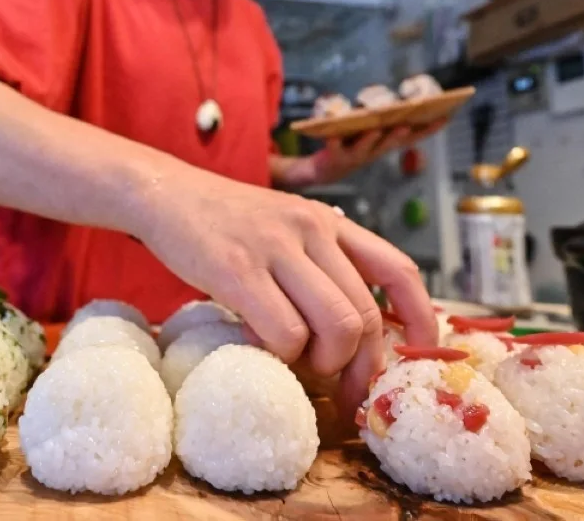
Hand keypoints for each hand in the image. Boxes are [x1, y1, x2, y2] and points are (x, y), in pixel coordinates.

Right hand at [134, 168, 437, 414]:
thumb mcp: (283, 229)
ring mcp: (276, 248)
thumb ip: (318, 265)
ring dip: (322, 364)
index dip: (421, 319)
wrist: (162, 192)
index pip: (398, 269)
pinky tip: (258, 345)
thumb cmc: (223, 223)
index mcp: (328, 222)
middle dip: (362, 368)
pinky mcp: (237, 269)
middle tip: (343, 391)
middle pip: (367, 316)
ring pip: (336, 328)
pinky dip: (279, 355)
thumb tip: (353, 334)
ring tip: (295, 362)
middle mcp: (311, 230)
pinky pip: (284, 332)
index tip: (418, 355)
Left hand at [309, 118, 448, 184]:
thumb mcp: (372, 130)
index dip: (428, 129)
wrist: (328, 169)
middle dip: (399, 134)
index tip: (446, 116)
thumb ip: (384, 118)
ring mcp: (355, 155)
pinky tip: (332, 135)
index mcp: (386, 143)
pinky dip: (334, 142)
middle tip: (407, 124)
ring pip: (364, 148)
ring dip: (370, 139)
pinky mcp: (335, 156)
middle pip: (389, 143)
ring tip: (375, 128)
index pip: (411, 136)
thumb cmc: (353, 144)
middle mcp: (374, 151)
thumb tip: (397, 99)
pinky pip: (334, 149)